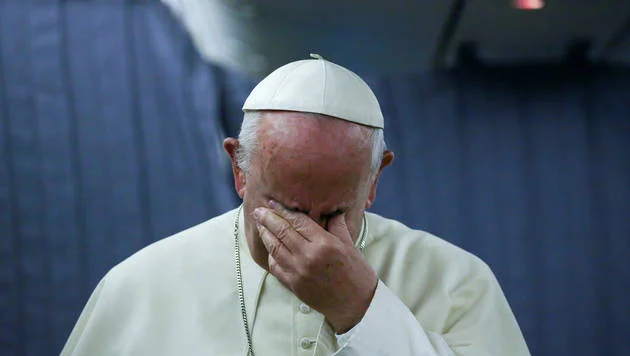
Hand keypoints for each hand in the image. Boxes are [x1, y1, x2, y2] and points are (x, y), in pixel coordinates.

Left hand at [253, 201, 377, 332]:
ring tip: (260, 225)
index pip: (298, 221)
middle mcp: (308, 256)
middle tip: (258, 210)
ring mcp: (299, 272)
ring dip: (265, 234)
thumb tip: (331, 209)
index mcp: (324, 243)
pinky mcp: (294, 285)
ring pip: (275, 248)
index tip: (273, 202)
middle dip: (268, 219)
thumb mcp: (349, 245)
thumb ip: (337, 225)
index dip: (283, 210)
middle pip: (282, 231)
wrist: (356, 305)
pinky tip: (269, 247)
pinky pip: (275, 266)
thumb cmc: (356, 273)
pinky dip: (270, 255)